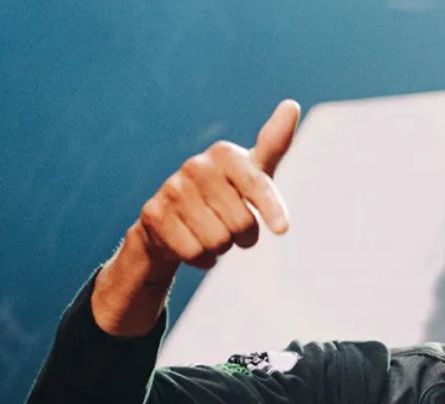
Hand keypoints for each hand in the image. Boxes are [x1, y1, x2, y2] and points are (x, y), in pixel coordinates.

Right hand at [133, 99, 299, 270]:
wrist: (172, 220)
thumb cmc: (224, 194)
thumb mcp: (251, 172)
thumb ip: (273, 144)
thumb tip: (291, 104)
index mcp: (225, 155)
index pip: (257, 185)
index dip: (271, 209)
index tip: (283, 230)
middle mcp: (196, 166)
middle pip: (242, 224)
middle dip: (244, 236)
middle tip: (231, 225)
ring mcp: (172, 189)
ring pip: (219, 241)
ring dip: (221, 247)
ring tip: (210, 230)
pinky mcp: (153, 214)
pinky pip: (195, 253)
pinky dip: (202, 259)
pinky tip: (192, 242)